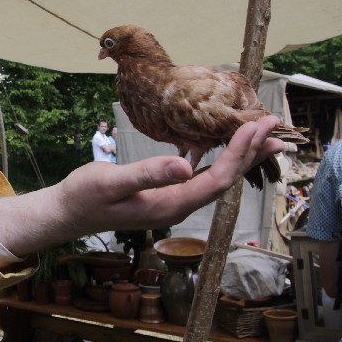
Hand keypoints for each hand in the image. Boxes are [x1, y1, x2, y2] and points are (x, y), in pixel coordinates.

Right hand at [0, 116, 283, 254]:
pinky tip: (224, 150)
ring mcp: (173, 203)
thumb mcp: (111, 182)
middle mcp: (177, 206)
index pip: (216, 178)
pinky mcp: (165, 196)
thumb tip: (184, 166)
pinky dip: (219, 160)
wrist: (66, 213)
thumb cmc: (84, 197)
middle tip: (275, 127)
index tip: (256, 128)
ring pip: (216, 179)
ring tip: (263, 138)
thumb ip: (147, 174)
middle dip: (250, 153)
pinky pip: (202, 177)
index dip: (239, 153)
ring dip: (239, 157)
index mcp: (170, 205)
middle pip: (224, 180)